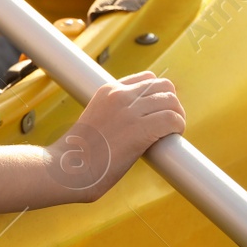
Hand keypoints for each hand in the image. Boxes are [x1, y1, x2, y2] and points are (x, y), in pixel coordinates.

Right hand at [46, 72, 185, 201]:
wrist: (69, 168)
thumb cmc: (79, 153)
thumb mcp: (96, 119)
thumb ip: (115, 114)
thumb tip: (136, 124)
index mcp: (109, 90)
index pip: (147, 78)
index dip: (158, 95)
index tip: (157, 112)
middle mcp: (121, 95)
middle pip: (164, 87)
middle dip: (172, 104)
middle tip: (169, 124)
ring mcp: (131, 112)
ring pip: (171, 102)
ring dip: (177, 117)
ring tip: (171, 133)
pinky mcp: (140, 130)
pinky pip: (172, 120)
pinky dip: (177, 128)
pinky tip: (171, 138)